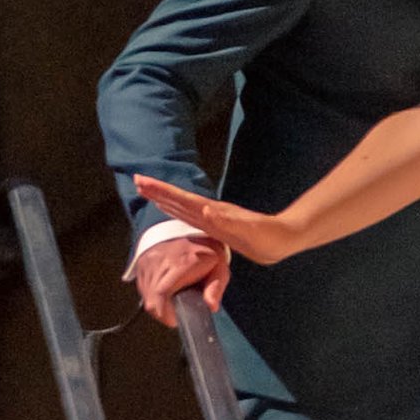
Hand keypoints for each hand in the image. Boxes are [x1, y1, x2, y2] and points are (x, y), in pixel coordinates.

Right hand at [131, 230, 232, 323]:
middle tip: (177, 313)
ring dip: (158, 305)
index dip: (165, 313)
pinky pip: (143, 288)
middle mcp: (160, 263)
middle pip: (151, 300)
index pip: (162, 293)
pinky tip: (165, 290)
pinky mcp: (140, 264)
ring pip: (145, 297)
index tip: (175, 320)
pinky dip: (152, 295)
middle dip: (164, 314)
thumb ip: (216, 287)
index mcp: (182, 263)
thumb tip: (211, 306)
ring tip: (173, 300)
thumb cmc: (204, 248)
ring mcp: (147, 263)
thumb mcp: (219, 265)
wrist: (186, 224)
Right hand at [134, 174, 301, 277]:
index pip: (182, 200)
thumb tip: (205, 210)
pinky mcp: (218, 224)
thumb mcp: (246, 231)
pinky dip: (177, 210)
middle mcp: (210, 213)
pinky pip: (191, 215)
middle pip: (178, 199)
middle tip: (137, 180)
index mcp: (212, 214)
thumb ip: (225, 222)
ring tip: (146, 190)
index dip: (162, 192)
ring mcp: (214, 217)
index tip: (143, 183)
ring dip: (164, 197)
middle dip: (157, 191)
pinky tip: (171, 207)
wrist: (282, 239)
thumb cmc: (266, 238)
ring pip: (183, 205)